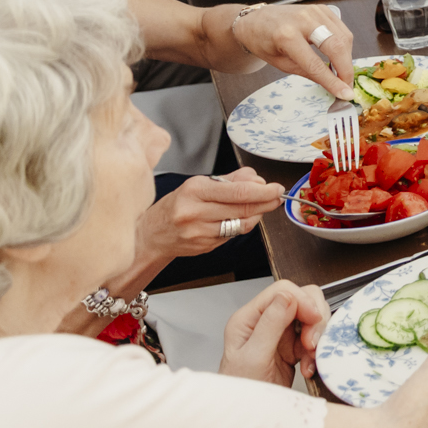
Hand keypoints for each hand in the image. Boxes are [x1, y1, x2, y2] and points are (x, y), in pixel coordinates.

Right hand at [134, 170, 283, 265]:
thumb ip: (231, 180)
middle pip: (242, 208)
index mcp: (195, 190)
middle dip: (266, 202)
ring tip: (259, 207)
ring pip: (241, 224)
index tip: (277, 188)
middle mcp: (195, 212)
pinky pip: (232, 235)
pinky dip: (241, 226)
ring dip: (256, 215)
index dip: (263, 191)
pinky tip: (239, 219)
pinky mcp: (204, 247)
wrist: (150, 234)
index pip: (238, 192)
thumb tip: (258, 180)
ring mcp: (199, 232)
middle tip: (277, 197)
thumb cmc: (176, 205)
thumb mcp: (198, 184)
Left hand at [219, 281, 327, 385]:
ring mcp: (279, 334)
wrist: (246, 419)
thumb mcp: (254, 358)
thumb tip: (288, 295)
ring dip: (318, 337)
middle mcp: (264, 321)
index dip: (303, 300)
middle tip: (313, 343)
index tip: (314, 319)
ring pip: (311, 318)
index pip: (282, 291)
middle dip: (314, 319)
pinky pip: (314, 338)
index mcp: (248, 318)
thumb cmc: (242, 393)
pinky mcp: (291, 347)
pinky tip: (308, 367)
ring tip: (310, 358)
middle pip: (301, 299)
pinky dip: (316, 352)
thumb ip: (270, 324)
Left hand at [226, 3, 353, 97]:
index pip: (315, 63)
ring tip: (342, 73)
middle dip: (346, 69)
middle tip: (348, 85)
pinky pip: (342, 29)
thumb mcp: (280, 63)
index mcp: (286, 36)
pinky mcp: (323, 8)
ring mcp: (315, 11)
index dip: (332, 81)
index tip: (345, 94)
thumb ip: (307, 72)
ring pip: (344, 37)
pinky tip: (339, 57)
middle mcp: (303, 20)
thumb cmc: (264, 42)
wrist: (257, 19)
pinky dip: (344, 45)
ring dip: (347, 58)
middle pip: (336, 46)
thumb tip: (333, 85)